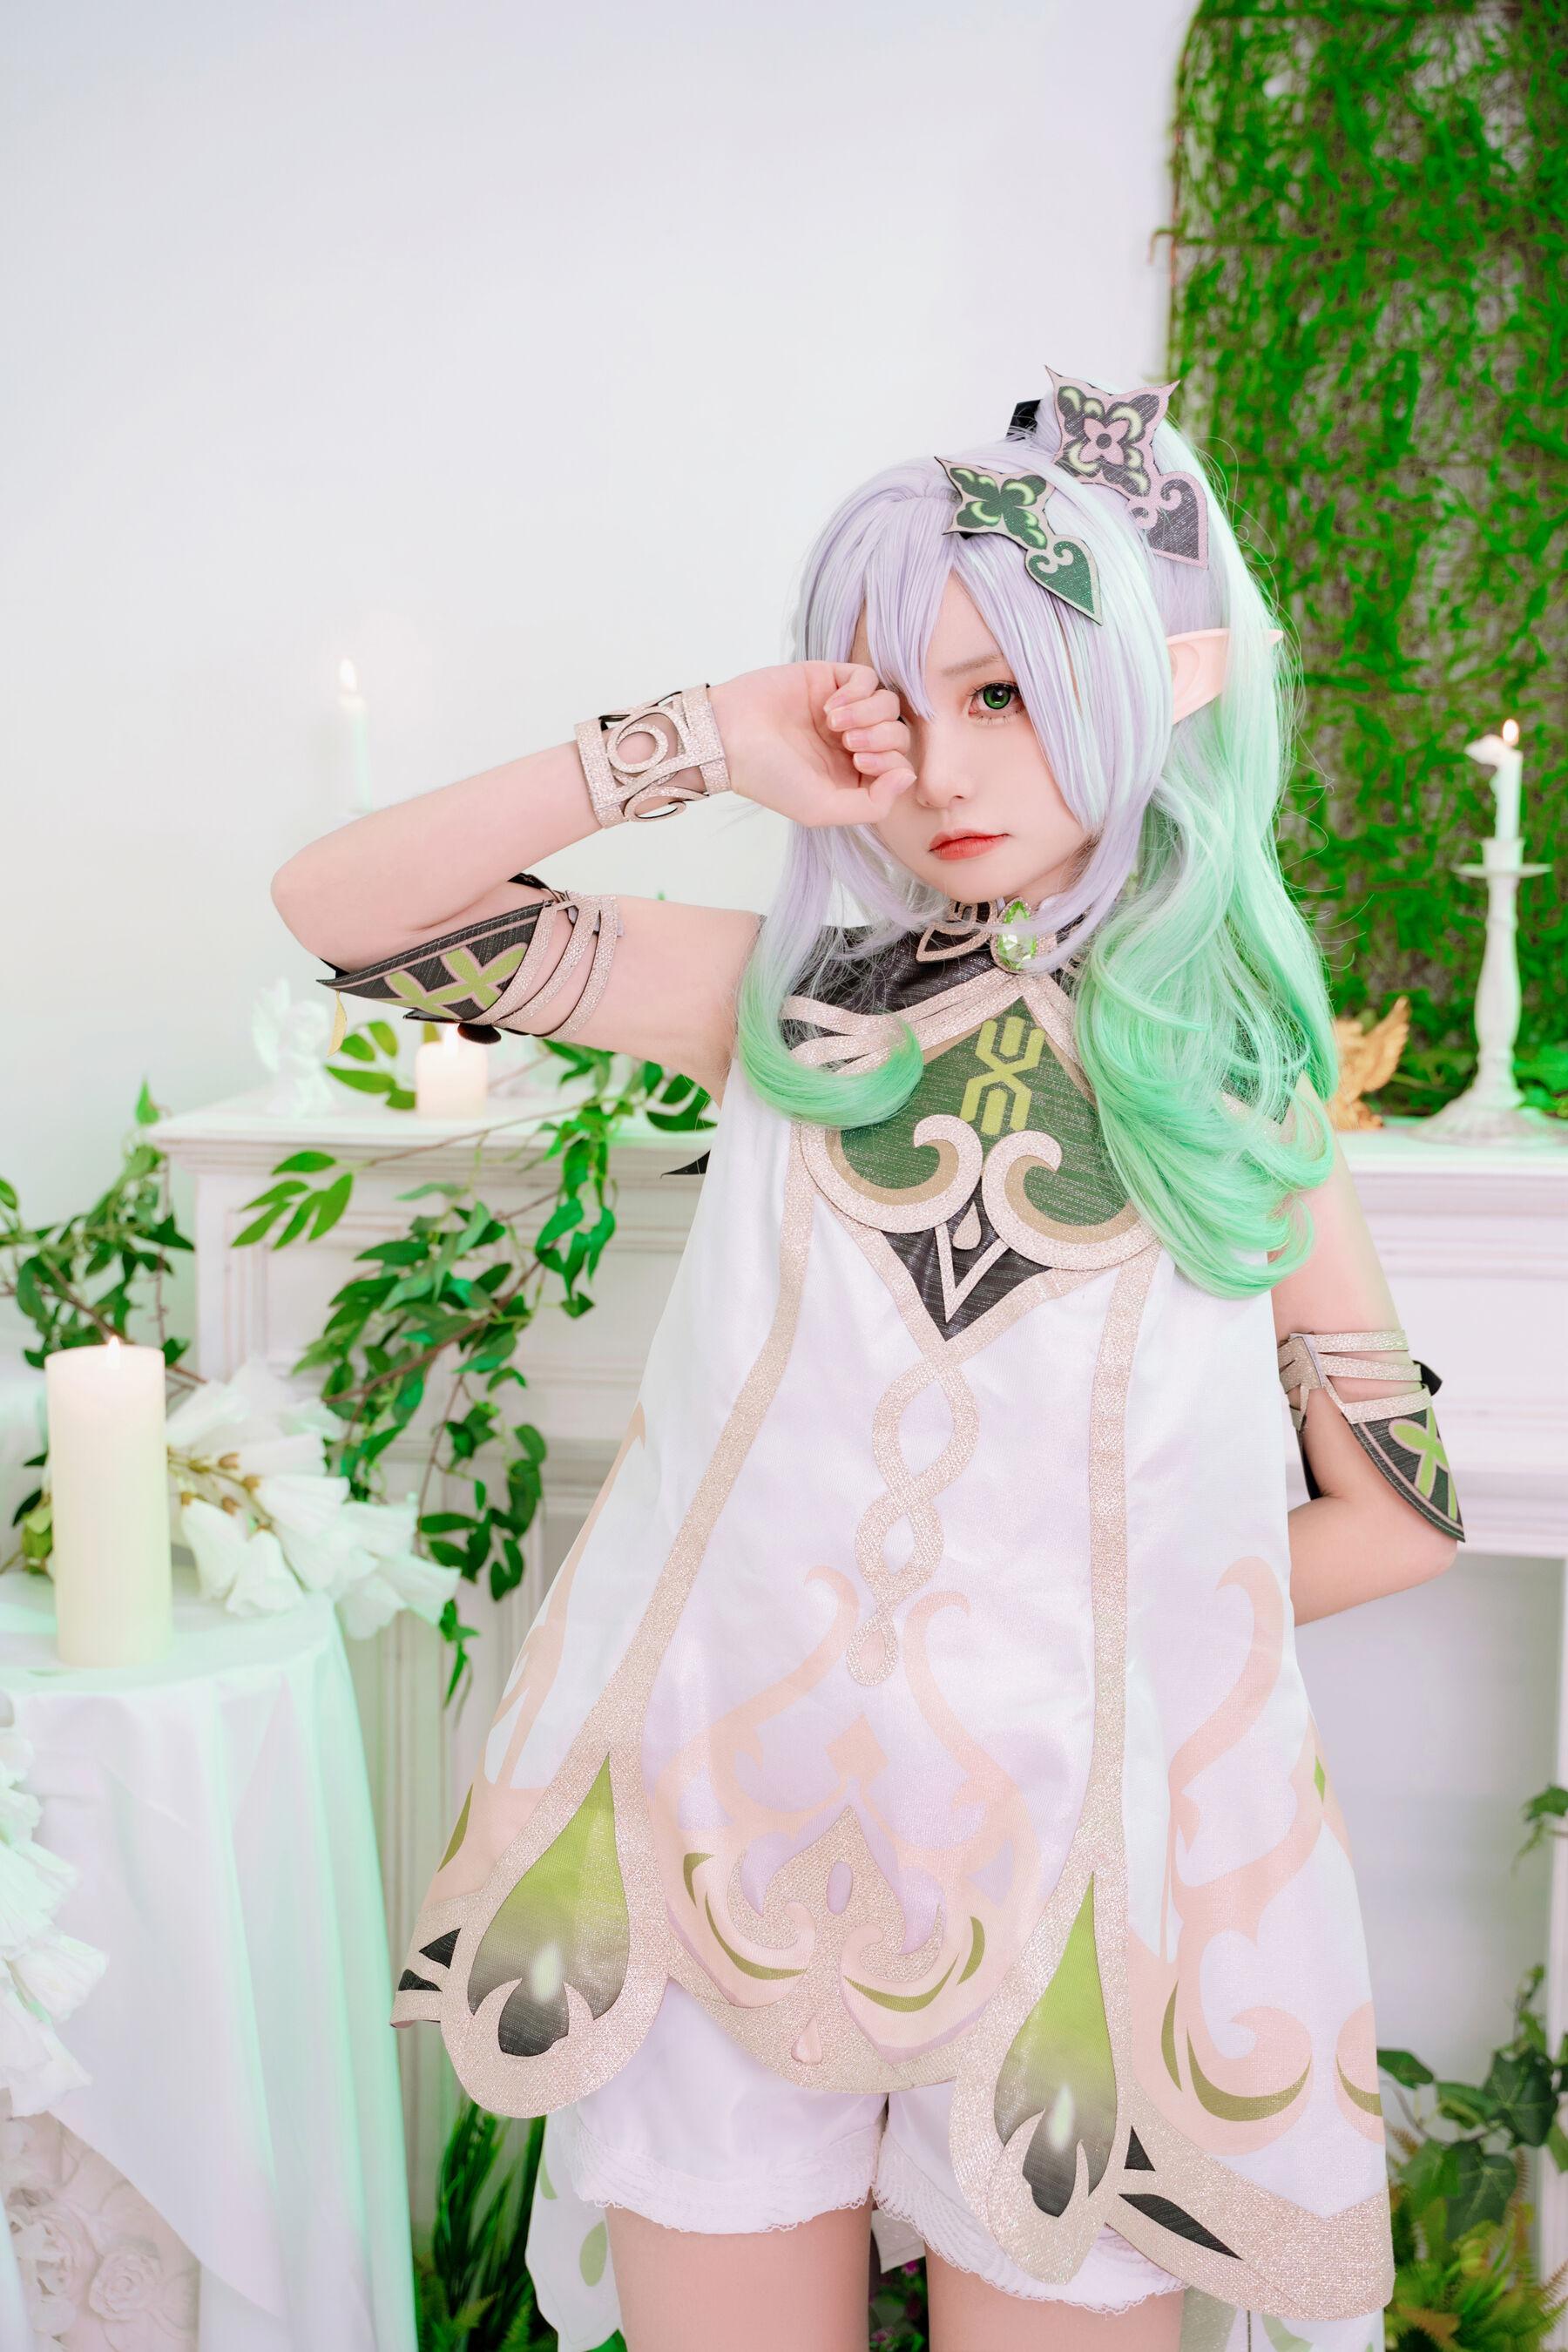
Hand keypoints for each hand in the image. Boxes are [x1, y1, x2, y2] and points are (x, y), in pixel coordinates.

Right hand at [708, 662, 916, 827]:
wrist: (728, 736)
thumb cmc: (770, 778)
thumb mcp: (822, 808)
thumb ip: (872, 804)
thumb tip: (908, 776)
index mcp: (853, 777)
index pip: (899, 766)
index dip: (891, 762)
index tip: (860, 762)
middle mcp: (853, 743)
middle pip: (899, 733)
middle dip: (881, 737)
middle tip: (849, 743)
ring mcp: (844, 710)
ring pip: (888, 703)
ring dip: (869, 713)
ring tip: (834, 723)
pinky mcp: (830, 679)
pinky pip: (867, 677)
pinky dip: (857, 691)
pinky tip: (830, 705)